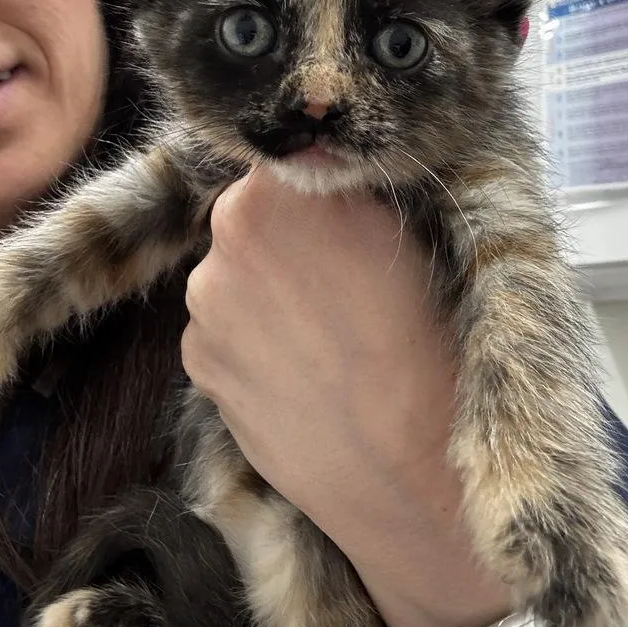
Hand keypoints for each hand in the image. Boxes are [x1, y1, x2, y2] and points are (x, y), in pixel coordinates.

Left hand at [183, 168, 510, 626]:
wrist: (411, 468)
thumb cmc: (432, 340)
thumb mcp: (412, 232)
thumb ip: (353, 187)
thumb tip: (330, 165)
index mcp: (281, 189)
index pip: (285, 158)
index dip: (316, 184)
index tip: (343, 212)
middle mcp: (226, 237)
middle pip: (251, 216)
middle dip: (287, 235)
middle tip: (340, 278)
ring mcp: (203, 304)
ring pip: (234, 276)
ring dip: (265, 290)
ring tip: (323, 336)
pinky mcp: (195, 364)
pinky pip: (220, 331)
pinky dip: (251, 341)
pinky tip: (299, 370)